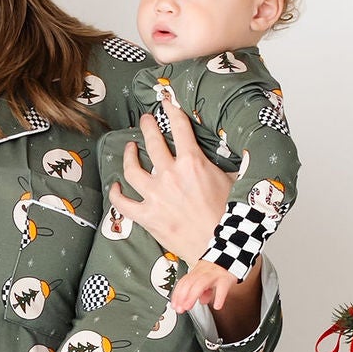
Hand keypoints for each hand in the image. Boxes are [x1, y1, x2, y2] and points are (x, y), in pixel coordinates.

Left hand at [109, 105, 230, 264]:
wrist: (218, 248)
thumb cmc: (228, 218)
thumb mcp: (233, 183)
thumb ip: (227, 166)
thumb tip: (237, 156)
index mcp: (192, 163)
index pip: (180, 128)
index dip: (172, 111)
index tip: (166, 103)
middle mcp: (170, 175)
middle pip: (153, 142)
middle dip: (147, 126)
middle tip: (145, 120)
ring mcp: (155, 195)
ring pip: (132, 168)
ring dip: (129, 155)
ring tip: (129, 149)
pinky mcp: (147, 216)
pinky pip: (122, 202)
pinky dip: (116, 193)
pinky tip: (115, 186)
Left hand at [168, 263, 227, 316]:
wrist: (233, 254)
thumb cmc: (218, 268)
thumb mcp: (207, 277)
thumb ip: (203, 290)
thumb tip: (202, 301)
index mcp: (197, 272)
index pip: (184, 282)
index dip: (177, 294)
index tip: (174, 305)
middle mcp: (204, 272)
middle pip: (189, 282)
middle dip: (182, 296)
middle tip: (180, 308)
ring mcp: (214, 274)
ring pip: (201, 283)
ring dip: (192, 296)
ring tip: (188, 307)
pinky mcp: (226, 278)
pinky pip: (222, 288)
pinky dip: (219, 297)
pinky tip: (217, 306)